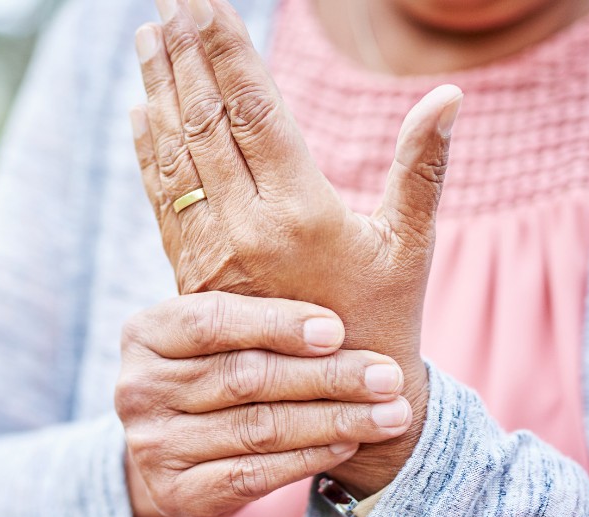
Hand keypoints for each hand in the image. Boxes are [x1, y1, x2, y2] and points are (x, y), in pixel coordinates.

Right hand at [116, 292, 411, 516]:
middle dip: (326, 376)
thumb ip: (262, 301)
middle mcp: (137, 388)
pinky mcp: (177, 492)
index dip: (277, 323)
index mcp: (144, 332)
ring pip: (258, 429)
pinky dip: (310, 457)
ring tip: (391, 412)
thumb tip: (344, 232)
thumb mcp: (224, 332)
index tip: (338, 329)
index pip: (212, 321)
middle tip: (387, 375)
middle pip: (244, 377)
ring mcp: (152, 445)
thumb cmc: (221, 373)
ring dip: (335, 419)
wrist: (180, 460)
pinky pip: (256, 474)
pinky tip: (351, 441)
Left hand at [129, 0, 461, 495]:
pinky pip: (164, 201)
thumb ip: (422, 167)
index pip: (255, 109)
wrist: (337, 405)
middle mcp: (247, 227)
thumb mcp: (411, 243)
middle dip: (185, 54)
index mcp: (302, 211)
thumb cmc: (388, 317)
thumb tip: (448, 97)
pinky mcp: (193, 275)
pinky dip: (150, 152)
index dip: (228, 50)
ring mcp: (212, 253)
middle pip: (206, 121)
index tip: (204, 1)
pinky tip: (141, 112)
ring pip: (178, 156)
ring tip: (148, 38)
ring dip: (159, 92)